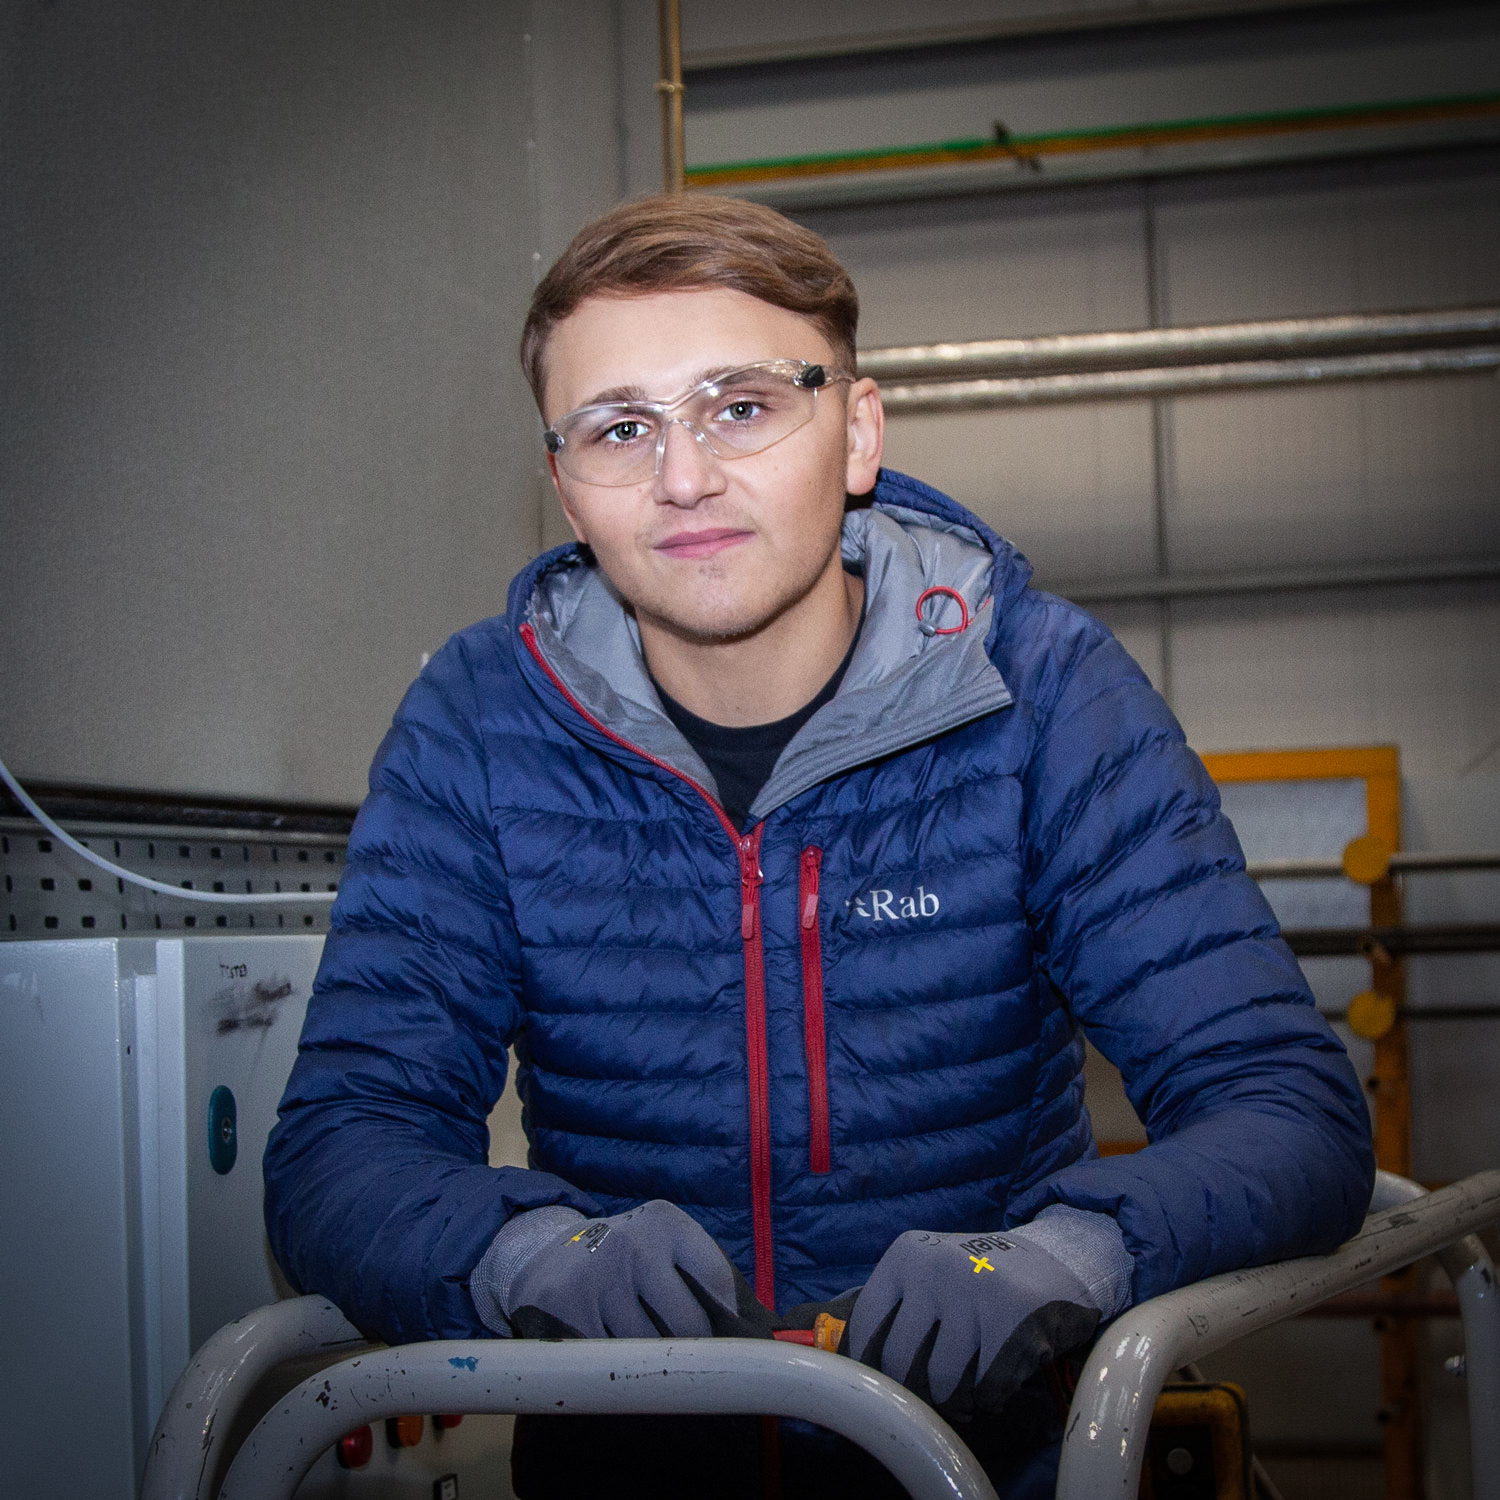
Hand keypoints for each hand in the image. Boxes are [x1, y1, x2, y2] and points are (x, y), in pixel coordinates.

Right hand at [502, 1200, 775, 1339]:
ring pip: (646, 1351)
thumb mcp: (667, 1251)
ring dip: (644, 1359)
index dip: (728, 1320)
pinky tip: (602, 1343)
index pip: (717, 1282)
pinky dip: (608, 1366)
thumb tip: (767, 1335)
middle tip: (675, 1345)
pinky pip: (605, 1362)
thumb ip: (707, 1282)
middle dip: (688, 1346)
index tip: (731, 1339)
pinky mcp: (563, 1307)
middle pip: (688, 1326)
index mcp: (666, 1223)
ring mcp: (597, 1274)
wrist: (547, 1255)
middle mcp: (633, 1242)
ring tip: (631, 1336)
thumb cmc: (628, 1262)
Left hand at [842, 1229, 1100, 1421]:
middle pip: (901, 1361)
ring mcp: (975, 1289)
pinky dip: (989, 1401)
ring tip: (964, 1399)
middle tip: (930, 1400)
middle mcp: (935, 1267)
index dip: (871, 1368)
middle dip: (916, 1393)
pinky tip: (994, 1390)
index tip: (882, 1390)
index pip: (867, 1325)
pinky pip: (987, 1389)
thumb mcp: (929, 1273)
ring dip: (954, 1403)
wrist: (1057, 1260)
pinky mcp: (1014, 1317)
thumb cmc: (980, 1281)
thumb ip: (895, 1310)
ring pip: (943, 1381)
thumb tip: (854, 1370)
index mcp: (906, 1255)